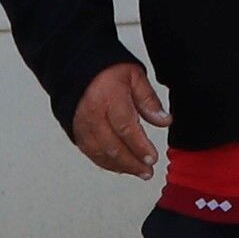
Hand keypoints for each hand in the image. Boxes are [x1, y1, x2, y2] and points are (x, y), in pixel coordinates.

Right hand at [71, 60, 169, 179]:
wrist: (74, 65)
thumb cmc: (105, 69)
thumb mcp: (134, 76)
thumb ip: (149, 100)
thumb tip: (164, 120)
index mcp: (108, 97)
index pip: (126, 128)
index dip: (139, 147)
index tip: (152, 158)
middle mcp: (92, 113)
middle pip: (112, 146)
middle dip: (132, 163)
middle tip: (147, 171)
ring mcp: (81, 124)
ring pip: (100, 153)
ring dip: (120, 166)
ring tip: (137, 172)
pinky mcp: (75, 131)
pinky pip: (90, 152)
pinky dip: (105, 162)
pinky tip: (119, 167)